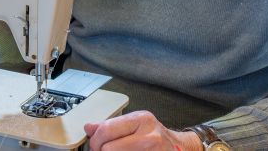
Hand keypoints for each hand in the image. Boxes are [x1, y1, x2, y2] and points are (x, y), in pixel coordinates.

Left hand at [84, 111, 202, 150]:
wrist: (179, 147)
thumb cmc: (154, 135)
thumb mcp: (134, 124)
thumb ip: (111, 125)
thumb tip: (89, 128)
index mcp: (141, 120)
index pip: (106, 130)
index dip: (95, 141)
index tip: (94, 145)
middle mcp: (150, 136)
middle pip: (109, 149)